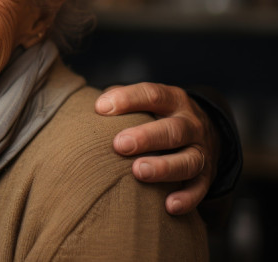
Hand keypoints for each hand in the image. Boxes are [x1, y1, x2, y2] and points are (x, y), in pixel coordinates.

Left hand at [95, 82, 219, 215]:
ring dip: (164, 167)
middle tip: (120, 145)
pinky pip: (200, 188)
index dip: (127, 99)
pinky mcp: (207, 176)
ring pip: (188, 160)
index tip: (101, 108)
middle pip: (172, 130)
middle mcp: (190, 124)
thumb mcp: (148, 101)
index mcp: (173, 100)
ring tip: (139, 171)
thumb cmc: (160, 115)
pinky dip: (187, 198)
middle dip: (146, 137)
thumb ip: (123, 99)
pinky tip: (168, 206)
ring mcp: (201, 150)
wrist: (206, 132)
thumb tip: (94, 106)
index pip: (152, 95)